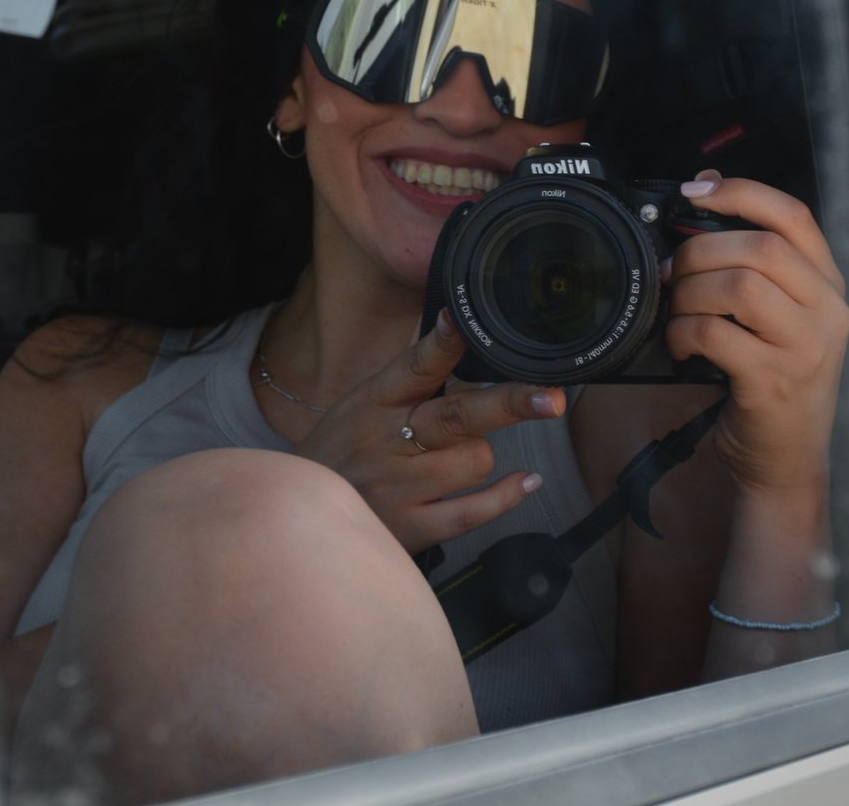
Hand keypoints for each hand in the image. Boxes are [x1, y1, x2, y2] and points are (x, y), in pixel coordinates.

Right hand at [294, 311, 566, 552]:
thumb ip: (407, 381)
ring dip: (483, 456)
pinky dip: (505, 497)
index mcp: (373, 401)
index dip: (442, 343)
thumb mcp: (359, 406)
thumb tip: (457, 332)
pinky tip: (525, 482)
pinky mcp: (410, 527)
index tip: (463, 320)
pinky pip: (472, 511)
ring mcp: (398, 487)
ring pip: (474, 461)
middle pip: (458, 416)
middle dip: (509, 404)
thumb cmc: (341, 454)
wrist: (298, 518)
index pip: (413, 366)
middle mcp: (386, 440)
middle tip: (550, 398)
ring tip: (462, 458)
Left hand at [663, 172, 848, 497]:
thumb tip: (704, 189)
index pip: (793, 216)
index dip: (740, 192)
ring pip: (738, 285)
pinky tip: (681, 347)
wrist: (784, 461)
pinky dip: (682, 334)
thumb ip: (751, 261)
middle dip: (698, 251)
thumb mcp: (775, 317)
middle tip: (672, 273)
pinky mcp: (774, 382)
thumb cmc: (771, 380)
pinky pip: (714, 334)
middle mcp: (828, 313)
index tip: (694, 191)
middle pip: (760, 247)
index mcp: (827, 286)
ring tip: (679, 313)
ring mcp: (806, 349)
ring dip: (690, 293)